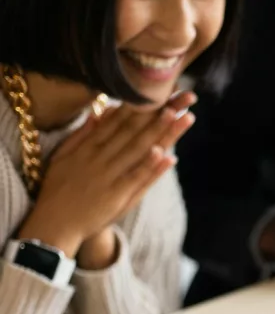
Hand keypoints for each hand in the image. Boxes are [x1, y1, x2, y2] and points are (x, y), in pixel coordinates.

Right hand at [17, 93, 196, 257]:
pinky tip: (167, 155)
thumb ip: (83, 134)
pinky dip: (150, 167)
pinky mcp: (117, 196)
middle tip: (182, 97)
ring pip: (139, 150)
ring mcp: (110, 176)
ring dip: (161, 133)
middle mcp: (101, 157)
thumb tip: (100, 112)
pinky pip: (136, 178)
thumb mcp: (64, 155)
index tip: (160, 90)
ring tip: (180, 116)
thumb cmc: (58, 188)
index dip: (141, 104)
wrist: (54, 223)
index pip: (119, 120)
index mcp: (89, 146)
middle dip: (159, 112)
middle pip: (134, 130)